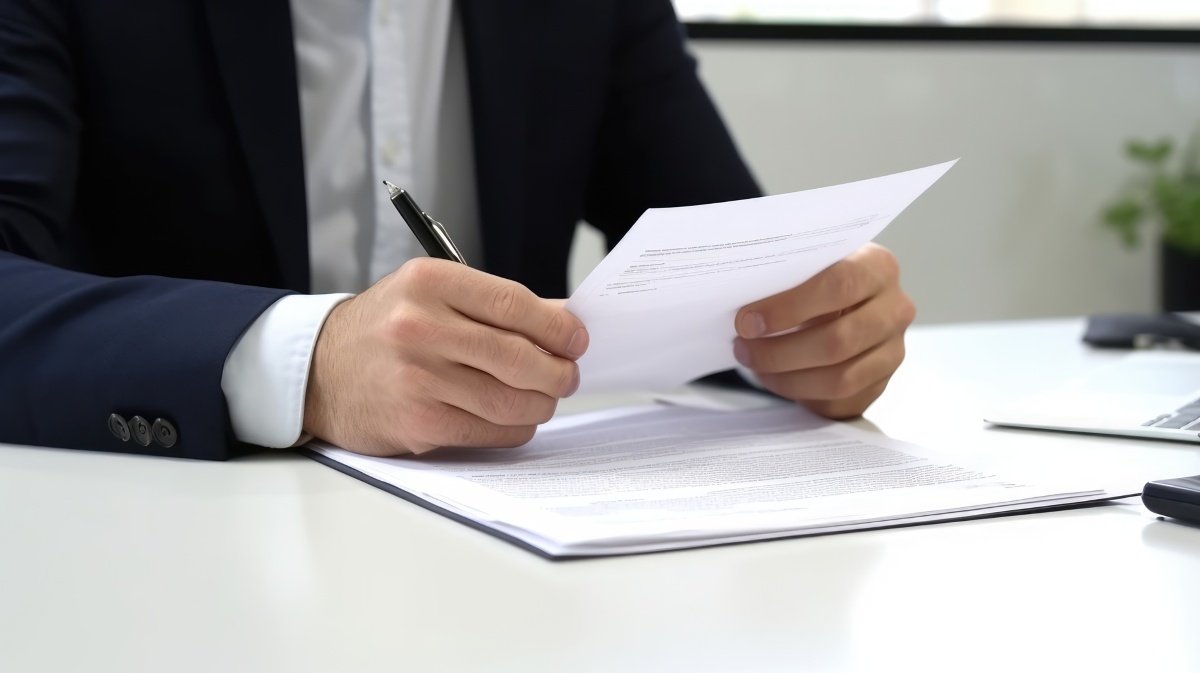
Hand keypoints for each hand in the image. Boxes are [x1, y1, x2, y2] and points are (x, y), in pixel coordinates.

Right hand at [302, 258, 588, 455]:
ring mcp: (417, 377)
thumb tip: (562, 321)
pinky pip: (489, 432)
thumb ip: (494, 305)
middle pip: (519, 357)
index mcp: (430, 283)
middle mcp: (420, 327)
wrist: (318, 370)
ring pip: (510, 400)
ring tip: (542, 398)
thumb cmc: (384, 329)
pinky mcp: (416, 422)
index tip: (577, 339)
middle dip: (558, 372)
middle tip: (567, 375)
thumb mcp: (431, 295)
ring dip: (540, 404)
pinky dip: (514, 429)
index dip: (558, 327)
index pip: (515, 304)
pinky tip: (513, 419)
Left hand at [732, 243, 913, 418]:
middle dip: (780, 350)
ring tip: (755, 363)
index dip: (788, 308)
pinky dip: (798, 392)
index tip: (747, 321)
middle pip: (838, 340)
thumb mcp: (807, 269)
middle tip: (743, 347)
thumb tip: (744, 310)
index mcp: (877, 267)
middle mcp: (895, 309)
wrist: (843, 304)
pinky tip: (775, 377)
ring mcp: (893, 350)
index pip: (838, 285)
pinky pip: (838, 399)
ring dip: (786, 377)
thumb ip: (786, 279)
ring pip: (839, 378)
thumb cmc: (815, 283)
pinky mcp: (880, 383)